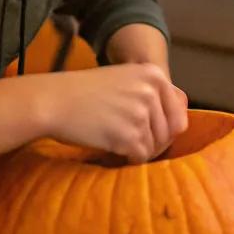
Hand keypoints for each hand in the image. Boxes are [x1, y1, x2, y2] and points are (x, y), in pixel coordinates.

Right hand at [40, 63, 188, 162]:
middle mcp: (152, 90)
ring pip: (156, 146)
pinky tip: (115, 151)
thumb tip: (181, 124)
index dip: (165, 127)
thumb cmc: (84, 93)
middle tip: (130, 142)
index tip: (147, 131)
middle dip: (153, 141)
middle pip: (170, 131)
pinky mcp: (129, 135)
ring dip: (140, 150)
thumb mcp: (124, 79)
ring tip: (120, 144)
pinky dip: (130, 159)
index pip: (179, 111)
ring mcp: (141, 113)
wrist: (52, 101)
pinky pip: (141, 157)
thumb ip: (152, 94)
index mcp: (154, 74)